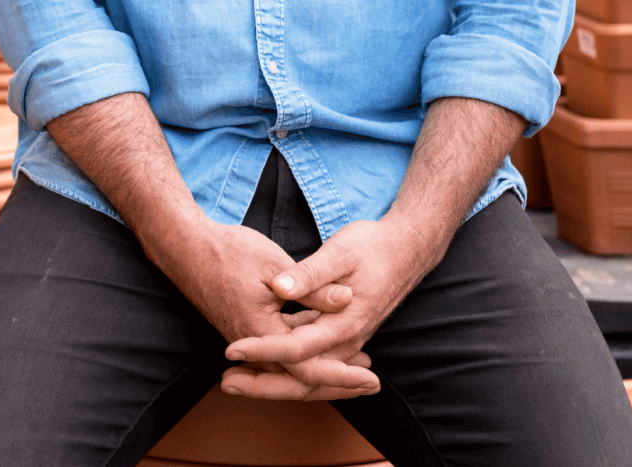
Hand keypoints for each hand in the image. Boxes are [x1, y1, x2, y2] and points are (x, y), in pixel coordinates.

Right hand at [152, 219, 376, 400]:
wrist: (185, 247)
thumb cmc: (227, 251)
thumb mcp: (276, 265)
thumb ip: (313, 288)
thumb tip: (348, 299)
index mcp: (261, 332)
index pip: (307, 370)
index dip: (342, 377)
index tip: (370, 380)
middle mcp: (253, 345)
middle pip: (300, 380)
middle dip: (338, 385)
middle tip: (371, 386)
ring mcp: (248, 340)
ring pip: (290, 368)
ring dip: (324, 370)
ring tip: (358, 368)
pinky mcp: (247, 330)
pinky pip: (280, 353)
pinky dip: (305, 353)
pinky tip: (325, 344)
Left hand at [219, 215, 446, 397]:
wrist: (406, 249)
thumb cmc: (373, 246)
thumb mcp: (340, 252)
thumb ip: (310, 274)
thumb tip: (280, 288)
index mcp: (344, 323)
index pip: (295, 348)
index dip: (262, 350)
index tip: (231, 350)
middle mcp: (345, 340)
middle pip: (301, 377)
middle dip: (263, 384)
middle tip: (225, 384)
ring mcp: (344, 340)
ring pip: (304, 372)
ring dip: (270, 376)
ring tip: (233, 378)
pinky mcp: (339, 333)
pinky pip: (310, 357)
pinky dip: (284, 361)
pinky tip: (259, 356)